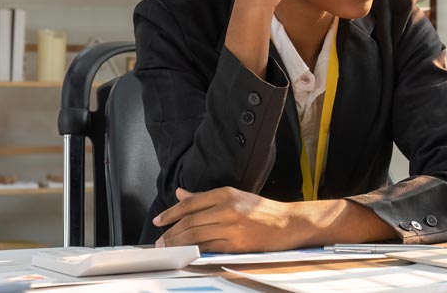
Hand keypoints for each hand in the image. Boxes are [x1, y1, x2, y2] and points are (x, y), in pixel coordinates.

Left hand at [153, 187, 302, 251]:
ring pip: (196, 235)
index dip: (171, 212)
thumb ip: (205, 197)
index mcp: (226, 193)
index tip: (159, 220)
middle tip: (159, 240)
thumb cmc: (262, 210)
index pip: (191, 203)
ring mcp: (232, 226)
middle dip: (171, 231)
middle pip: (190, 220)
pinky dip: (194, 251)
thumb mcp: (235, 196)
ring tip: (167, 248)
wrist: (288, 223)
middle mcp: (227, 208)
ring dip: (178, 243)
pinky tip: (185, 253)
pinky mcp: (236, 243)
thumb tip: (181, 193)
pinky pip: (209, 247)